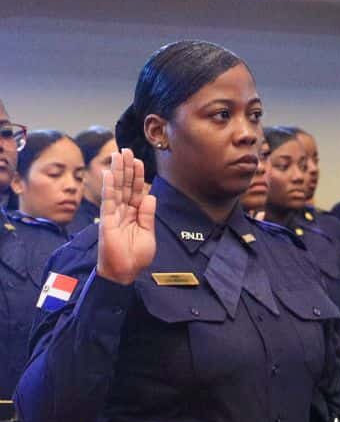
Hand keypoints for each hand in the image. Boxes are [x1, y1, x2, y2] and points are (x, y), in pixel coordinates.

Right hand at [97, 148, 156, 284]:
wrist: (124, 272)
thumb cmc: (135, 256)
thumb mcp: (148, 234)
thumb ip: (147, 215)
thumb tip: (150, 196)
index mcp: (135, 214)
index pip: (136, 191)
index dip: (138, 176)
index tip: (138, 161)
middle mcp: (124, 211)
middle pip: (125, 185)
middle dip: (127, 168)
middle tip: (126, 150)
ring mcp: (114, 215)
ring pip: (117, 189)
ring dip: (118, 172)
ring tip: (118, 155)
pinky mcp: (106, 221)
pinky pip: (108, 202)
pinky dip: (109, 187)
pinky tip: (109, 174)